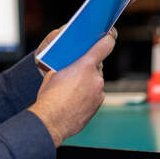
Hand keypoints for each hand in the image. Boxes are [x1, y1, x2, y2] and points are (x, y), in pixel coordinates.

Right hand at [28, 28, 117, 146]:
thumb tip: (68, 63)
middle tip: (76, 69)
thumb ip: (66, 65)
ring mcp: (99, 92)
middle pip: (97, 65)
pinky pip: (95, 93)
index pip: (105, 45)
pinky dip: (88, 93)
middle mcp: (96, 77)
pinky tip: (76, 98)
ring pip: (95, 80)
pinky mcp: (98, 104)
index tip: (109, 36)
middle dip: (88, 66)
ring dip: (87, 81)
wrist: (52, 122)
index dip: (107, 39)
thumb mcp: (53, 74)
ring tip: (73, 88)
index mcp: (85, 65)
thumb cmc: (50, 97)